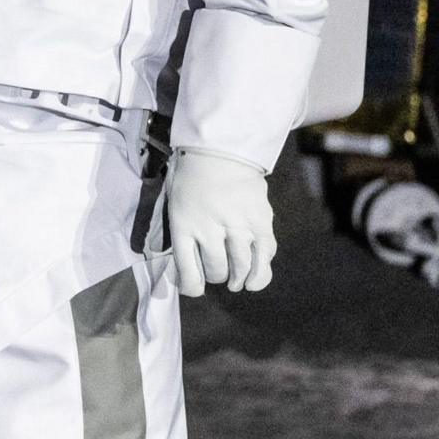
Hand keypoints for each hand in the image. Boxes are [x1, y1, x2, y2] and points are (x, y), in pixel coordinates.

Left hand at [158, 151, 276, 295]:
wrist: (219, 150)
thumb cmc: (191, 180)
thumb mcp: (174, 206)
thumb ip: (179, 236)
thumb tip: (187, 271)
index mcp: (184, 225)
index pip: (188, 271)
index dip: (191, 287)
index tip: (194, 288)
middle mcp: (210, 227)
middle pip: (217, 270)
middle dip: (217, 278)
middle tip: (218, 275)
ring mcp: (238, 224)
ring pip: (242, 266)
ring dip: (239, 279)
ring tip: (237, 282)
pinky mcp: (261, 220)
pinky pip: (264, 253)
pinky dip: (262, 271)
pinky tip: (255, 280)